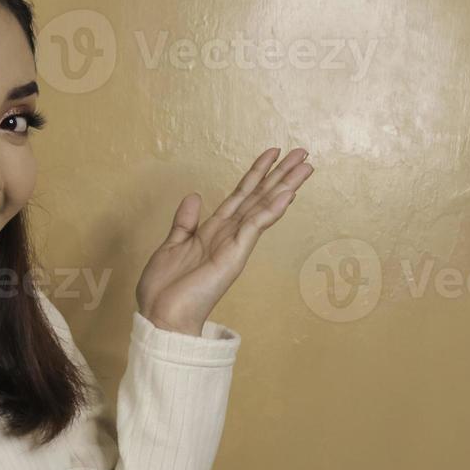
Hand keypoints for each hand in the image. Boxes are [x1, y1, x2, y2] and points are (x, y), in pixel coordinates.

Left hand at [136, 148, 314, 335]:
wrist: (163, 317)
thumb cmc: (165, 290)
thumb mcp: (172, 245)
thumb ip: (185, 222)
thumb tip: (194, 196)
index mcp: (214, 230)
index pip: (241, 195)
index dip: (256, 172)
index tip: (273, 153)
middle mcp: (229, 234)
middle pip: (259, 196)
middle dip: (280, 173)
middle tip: (302, 152)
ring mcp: (234, 244)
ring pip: (263, 207)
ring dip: (285, 185)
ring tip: (306, 165)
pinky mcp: (234, 255)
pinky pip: (255, 226)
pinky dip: (271, 209)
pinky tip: (287, 193)